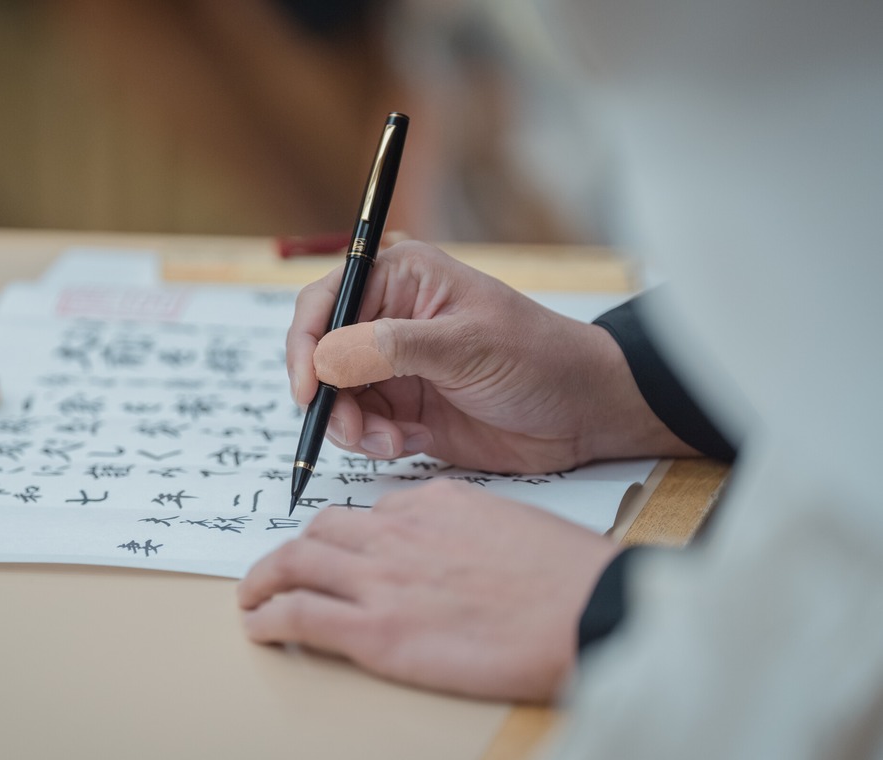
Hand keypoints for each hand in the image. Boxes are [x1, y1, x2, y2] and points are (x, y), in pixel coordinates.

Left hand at [238, 481, 620, 701]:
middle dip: (295, 548)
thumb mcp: (509, 524)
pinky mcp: (377, 631)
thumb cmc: (566, 575)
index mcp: (432, 502)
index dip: (348, 533)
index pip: (370, 511)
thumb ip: (463, 528)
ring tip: (251, 596)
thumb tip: (441, 547)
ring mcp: (383, 579)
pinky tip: (258, 626)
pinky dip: (268, 617)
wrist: (585, 609)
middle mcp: (397, 533)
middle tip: (279, 568)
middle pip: (322, 529)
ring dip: (264, 578)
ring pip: (297, 562)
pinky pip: (300, 614)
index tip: (339, 551)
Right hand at [287, 241, 695, 472]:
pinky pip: (362, 428)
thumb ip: (391, 348)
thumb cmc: (538, 359)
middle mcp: (388, 320)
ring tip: (392, 441)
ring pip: (336, 398)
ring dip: (353, 426)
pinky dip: (375, 442)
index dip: (305, 344)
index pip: (324, 302)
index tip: (307, 389)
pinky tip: (410, 443)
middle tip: (352, 430)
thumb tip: (324, 358)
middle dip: (328, 397)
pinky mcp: (405, 410)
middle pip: (320, 355)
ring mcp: (394, 368)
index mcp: (401, 279)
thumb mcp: (465, 345)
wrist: (584, 414)